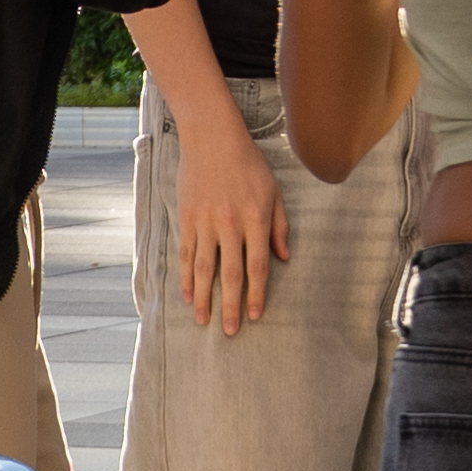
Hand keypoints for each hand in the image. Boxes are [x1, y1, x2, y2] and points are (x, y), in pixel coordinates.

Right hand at [171, 107, 286, 336]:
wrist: (213, 138)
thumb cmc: (249, 164)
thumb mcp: (274, 191)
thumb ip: (280, 226)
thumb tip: (284, 257)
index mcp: (256, 219)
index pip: (257, 265)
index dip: (257, 293)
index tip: (256, 315)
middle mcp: (230, 224)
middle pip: (230, 273)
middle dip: (231, 305)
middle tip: (230, 331)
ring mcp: (206, 222)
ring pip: (205, 268)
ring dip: (204, 297)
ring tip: (203, 320)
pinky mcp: (187, 218)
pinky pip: (187, 253)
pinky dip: (187, 276)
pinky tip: (188, 294)